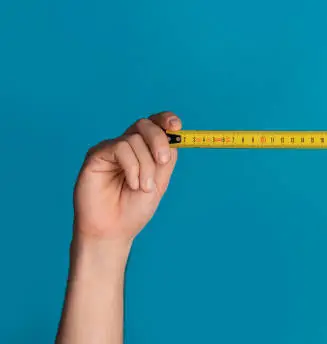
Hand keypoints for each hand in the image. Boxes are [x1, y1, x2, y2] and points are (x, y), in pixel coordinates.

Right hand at [73, 111, 181, 244]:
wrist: (113, 231)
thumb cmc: (134, 209)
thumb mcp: (159, 183)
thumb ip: (166, 159)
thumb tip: (174, 137)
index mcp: (144, 150)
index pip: (155, 125)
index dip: (165, 119)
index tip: (177, 126)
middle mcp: (127, 146)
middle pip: (145, 124)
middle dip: (159, 139)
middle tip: (162, 161)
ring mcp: (111, 150)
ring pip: (134, 139)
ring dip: (145, 165)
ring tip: (143, 187)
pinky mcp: (96, 155)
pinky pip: (120, 148)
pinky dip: (132, 166)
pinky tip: (132, 184)